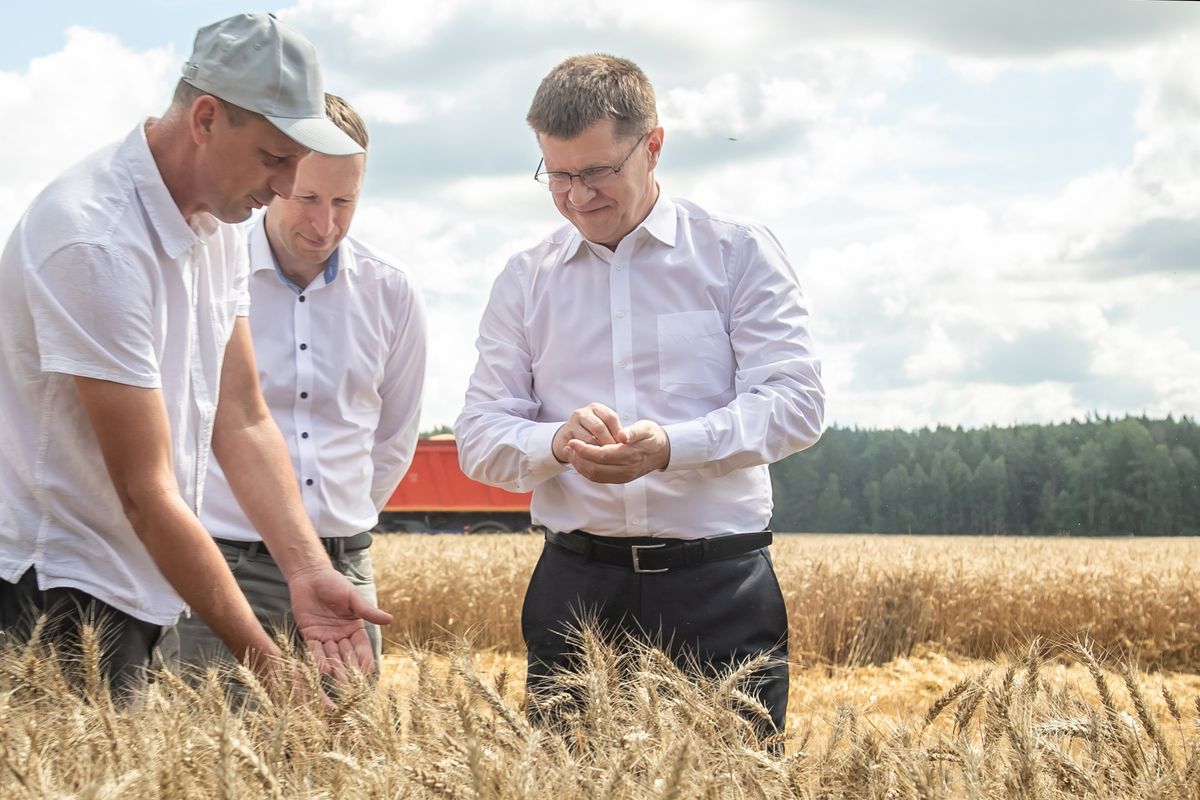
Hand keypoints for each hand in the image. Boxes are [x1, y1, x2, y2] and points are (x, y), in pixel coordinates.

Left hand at [287, 567, 393, 681]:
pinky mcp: (310, 635)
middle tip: (351, 684)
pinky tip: (322, 668)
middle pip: (347, 655)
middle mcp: (341, 635)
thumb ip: (368, 611)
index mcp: (354, 627)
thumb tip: (390, 619)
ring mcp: (325, 636)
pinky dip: (318, 659)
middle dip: (349, 669)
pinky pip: (315, 650)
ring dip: (335, 667)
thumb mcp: (353, 598)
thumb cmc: (334, 583)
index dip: (365, 658)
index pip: (361, 646)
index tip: (368, 670)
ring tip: (338, 680)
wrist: (310, 576)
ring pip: (332, 655)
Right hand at [552, 402, 622, 462]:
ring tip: (607, 459)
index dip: (618, 431)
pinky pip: (579, 447)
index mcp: (596, 408)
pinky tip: (594, 460)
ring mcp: (572, 423)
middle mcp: (583, 413)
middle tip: (617, 454)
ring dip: (599, 450)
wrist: (570, 440)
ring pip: (589, 438)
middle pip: (599, 428)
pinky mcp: (566, 435)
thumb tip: (626, 440)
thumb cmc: (594, 435)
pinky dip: (588, 454)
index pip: (610, 417)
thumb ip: (615, 432)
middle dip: (608, 443)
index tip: (625, 443)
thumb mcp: (606, 429)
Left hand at [563, 419, 670, 483]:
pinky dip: (586, 470)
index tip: (572, 441)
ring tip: (571, 453)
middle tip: (569, 446)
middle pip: (595, 468)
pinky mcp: (620, 479)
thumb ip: (633, 432)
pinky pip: (599, 478)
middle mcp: (627, 470)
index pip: (602, 455)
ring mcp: (623, 477)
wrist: (663, 451)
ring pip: (595, 476)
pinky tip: (581, 460)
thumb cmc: (653, 436)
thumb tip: (622, 436)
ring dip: (580, 466)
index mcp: (631, 455)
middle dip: (578, 458)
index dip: (584, 449)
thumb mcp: (646, 428)